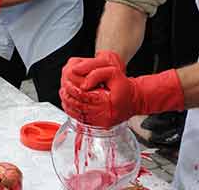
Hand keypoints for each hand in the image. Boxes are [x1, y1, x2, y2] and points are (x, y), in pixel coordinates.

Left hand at [60, 51, 183, 127]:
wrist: (135, 100)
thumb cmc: (126, 88)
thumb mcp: (114, 73)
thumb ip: (97, 74)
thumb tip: (83, 83)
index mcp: (107, 102)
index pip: (84, 96)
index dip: (74, 89)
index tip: (67, 83)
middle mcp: (104, 115)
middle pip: (79, 106)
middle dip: (68, 96)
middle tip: (63, 88)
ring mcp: (101, 122)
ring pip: (79, 115)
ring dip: (69, 105)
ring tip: (64, 94)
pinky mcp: (99, 125)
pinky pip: (82, 120)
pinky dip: (73, 112)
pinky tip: (69, 104)